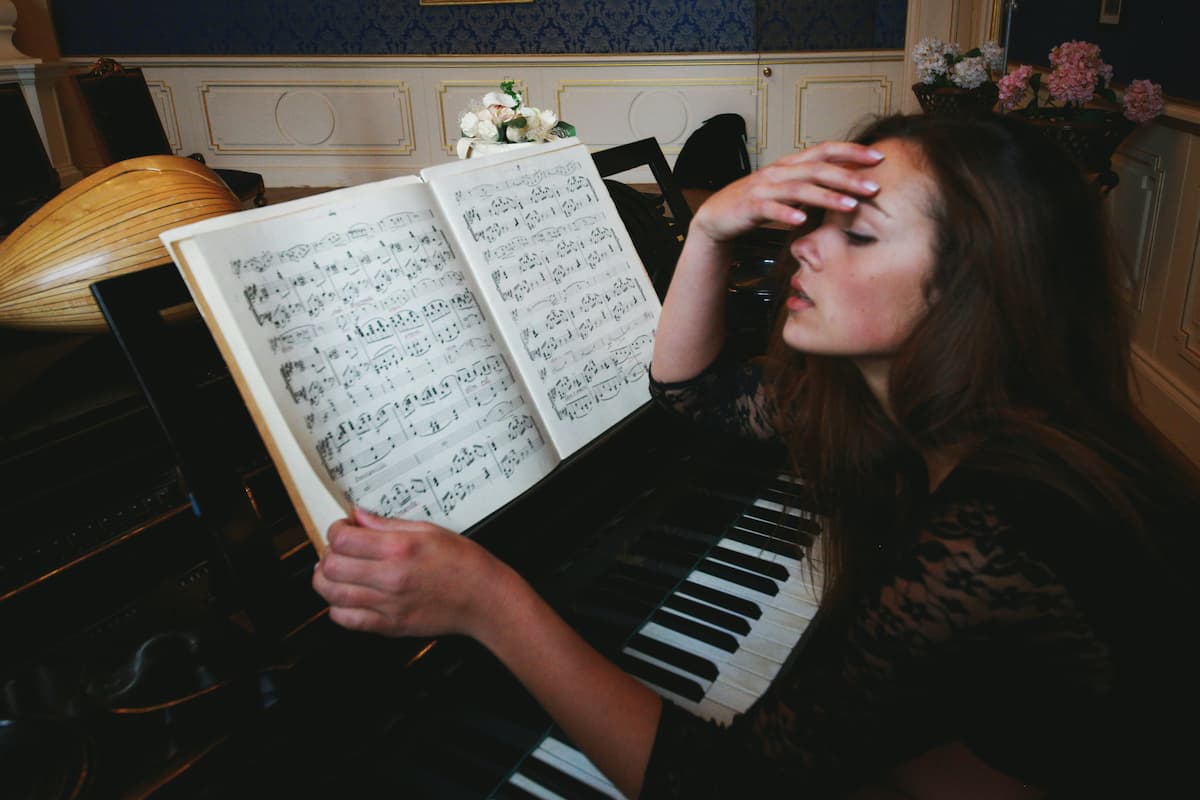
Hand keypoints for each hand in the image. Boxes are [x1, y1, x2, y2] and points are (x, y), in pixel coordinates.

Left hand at [312, 507, 513, 639]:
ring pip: (333, 594)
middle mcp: (390, 578)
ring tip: (337, 572)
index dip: (336, 530)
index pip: (343, 539)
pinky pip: (348, 620)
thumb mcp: (429, 530)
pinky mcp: (390, 626)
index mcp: (400, 549)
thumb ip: (388, 525)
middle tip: (340, 550)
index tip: (344, 529)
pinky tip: (347, 597)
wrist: (484, 599)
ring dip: (326, 581)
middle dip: (328, 554)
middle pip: (331, 567)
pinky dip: (338, 608)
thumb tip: (359, 517)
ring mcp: (388, 605)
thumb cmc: (464, 562)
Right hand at [689, 141, 884, 244]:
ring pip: (799, 188)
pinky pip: (770, 209)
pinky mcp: (750, 207)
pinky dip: (786, 213)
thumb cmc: (756, 203)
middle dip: (848, 176)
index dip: (852, 151)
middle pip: (818, 168)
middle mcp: (779, 171)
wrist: (718, 215)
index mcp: (790, 164)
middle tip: (874, 187)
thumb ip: (812, 184)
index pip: (825, 150)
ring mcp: (764, 188)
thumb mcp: (787, 190)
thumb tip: (847, 183)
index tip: (878, 158)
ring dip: (827, 196)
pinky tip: (801, 220)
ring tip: (850, 205)